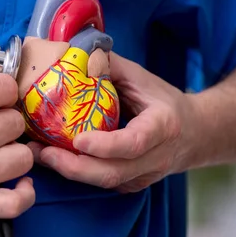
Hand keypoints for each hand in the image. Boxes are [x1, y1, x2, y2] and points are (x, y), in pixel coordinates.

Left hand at [28, 51, 198, 192]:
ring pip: (105, 182)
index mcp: (162, 126)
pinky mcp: (132, 184)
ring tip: (39, 154)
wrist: (196, 133)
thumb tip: (74, 52)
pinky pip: (103, 183)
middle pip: (112, 172)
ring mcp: (144, 175)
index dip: (105, 145)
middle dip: (73, 166)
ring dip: (68, 171)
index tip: (78, 139)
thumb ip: (110, 65)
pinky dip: (77, 173)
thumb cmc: (164, 101)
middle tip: (42, 151)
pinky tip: (54, 159)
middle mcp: (155, 157)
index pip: (134, 143)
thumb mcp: (142, 77)